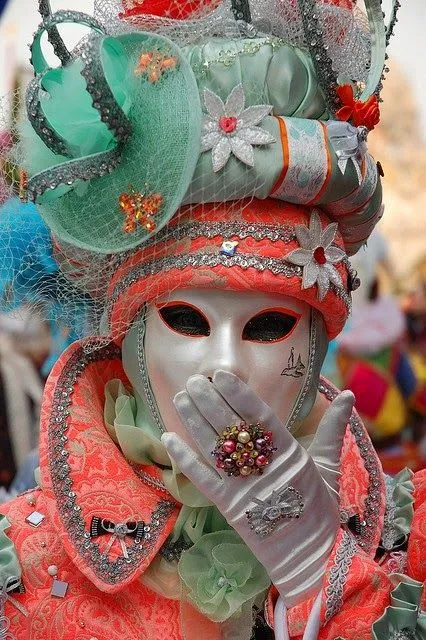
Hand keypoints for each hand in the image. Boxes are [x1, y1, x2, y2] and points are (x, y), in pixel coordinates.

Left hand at [162, 370, 353, 606]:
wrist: (310, 558)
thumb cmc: (319, 509)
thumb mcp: (328, 465)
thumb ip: (333, 429)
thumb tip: (349, 395)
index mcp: (289, 454)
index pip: (260, 417)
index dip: (239, 394)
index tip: (221, 375)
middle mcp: (263, 468)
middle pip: (231, 429)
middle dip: (210, 402)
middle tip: (194, 380)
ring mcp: (242, 487)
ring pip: (213, 448)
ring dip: (193, 422)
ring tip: (180, 397)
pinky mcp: (227, 506)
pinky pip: (201, 479)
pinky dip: (184, 458)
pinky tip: (168, 439)